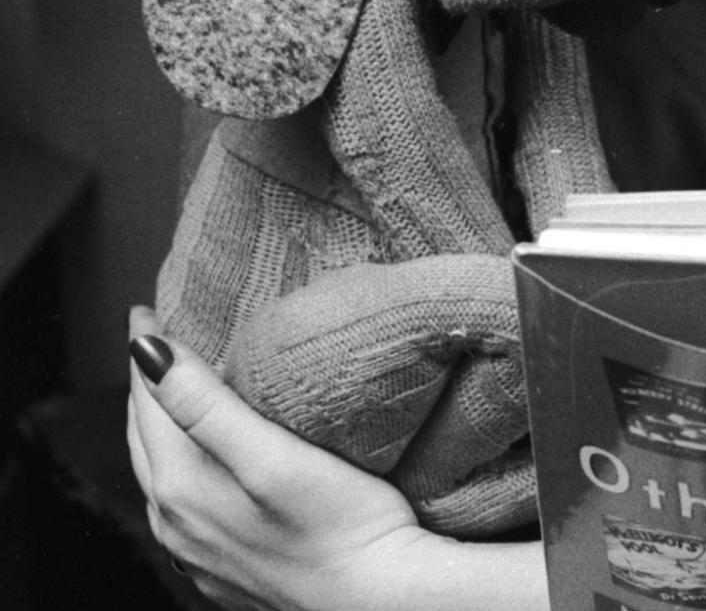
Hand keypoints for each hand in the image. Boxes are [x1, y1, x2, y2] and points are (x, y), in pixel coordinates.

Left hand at [124, 305, 435, 610]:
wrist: (377, 602)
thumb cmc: (341, 527)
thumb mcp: (273, 456)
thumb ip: (205, 405)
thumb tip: (147, 351)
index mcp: (181, 487)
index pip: (146, 400)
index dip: (144, 350)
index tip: (145, 308)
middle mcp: (175, 523)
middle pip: (146, 435)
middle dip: (148, 382)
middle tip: (160, 335)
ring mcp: (197, 550)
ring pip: (162, 470)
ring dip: (164, 423)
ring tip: (182, 384)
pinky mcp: (224, 566)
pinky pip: (185, 503)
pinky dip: (187, 463)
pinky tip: (212, 457)